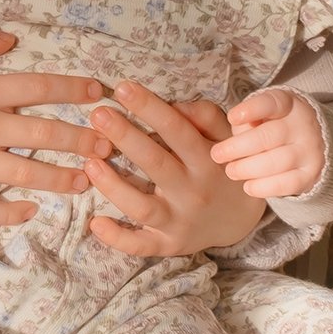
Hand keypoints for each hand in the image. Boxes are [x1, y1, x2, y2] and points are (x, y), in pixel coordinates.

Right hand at [0, 22, 108, 224]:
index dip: (73, 89)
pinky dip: (12, 212)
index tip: (99, 94)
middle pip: (43, 135)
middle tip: (109, 146)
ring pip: (25, 174)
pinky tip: (32, 210)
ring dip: (61, 179)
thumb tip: (12, 39)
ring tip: (88, 181)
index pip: (38, 87)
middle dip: (81, 140)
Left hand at [83, 81, 266, 255]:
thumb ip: (206, 117)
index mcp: (207, 161)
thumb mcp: (228, 138)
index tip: (122, 88)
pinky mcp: (168, 244)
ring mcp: (179, 221)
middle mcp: (192, 191)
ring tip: (89, 163)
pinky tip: (94, 222)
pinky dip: (117, 238)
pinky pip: (140, 245)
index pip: (176, 130)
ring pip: (142, 207)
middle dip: (125, 137)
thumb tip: (174, 104)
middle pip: (155, 163)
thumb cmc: (224, 169)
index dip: (150, 108)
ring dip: (113, 186)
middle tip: (97, 115)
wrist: (243, 220)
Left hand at [208, 87, 324, 197]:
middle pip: (269, 136)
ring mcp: (310, 150)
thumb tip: (224, 127)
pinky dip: (265, 187)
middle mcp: (303, 125)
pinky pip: (288, 184)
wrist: (308, 145)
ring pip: (278, 161)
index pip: (272, 103)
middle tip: (217, 155)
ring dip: (249, 168)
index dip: (252, 110)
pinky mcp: (310, 174)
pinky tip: (248, 186)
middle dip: (239, 147)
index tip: (232, 118)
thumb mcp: (260, 115)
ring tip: (231, 171)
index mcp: (288, 104)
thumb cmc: (271, 126)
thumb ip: (245, 120)